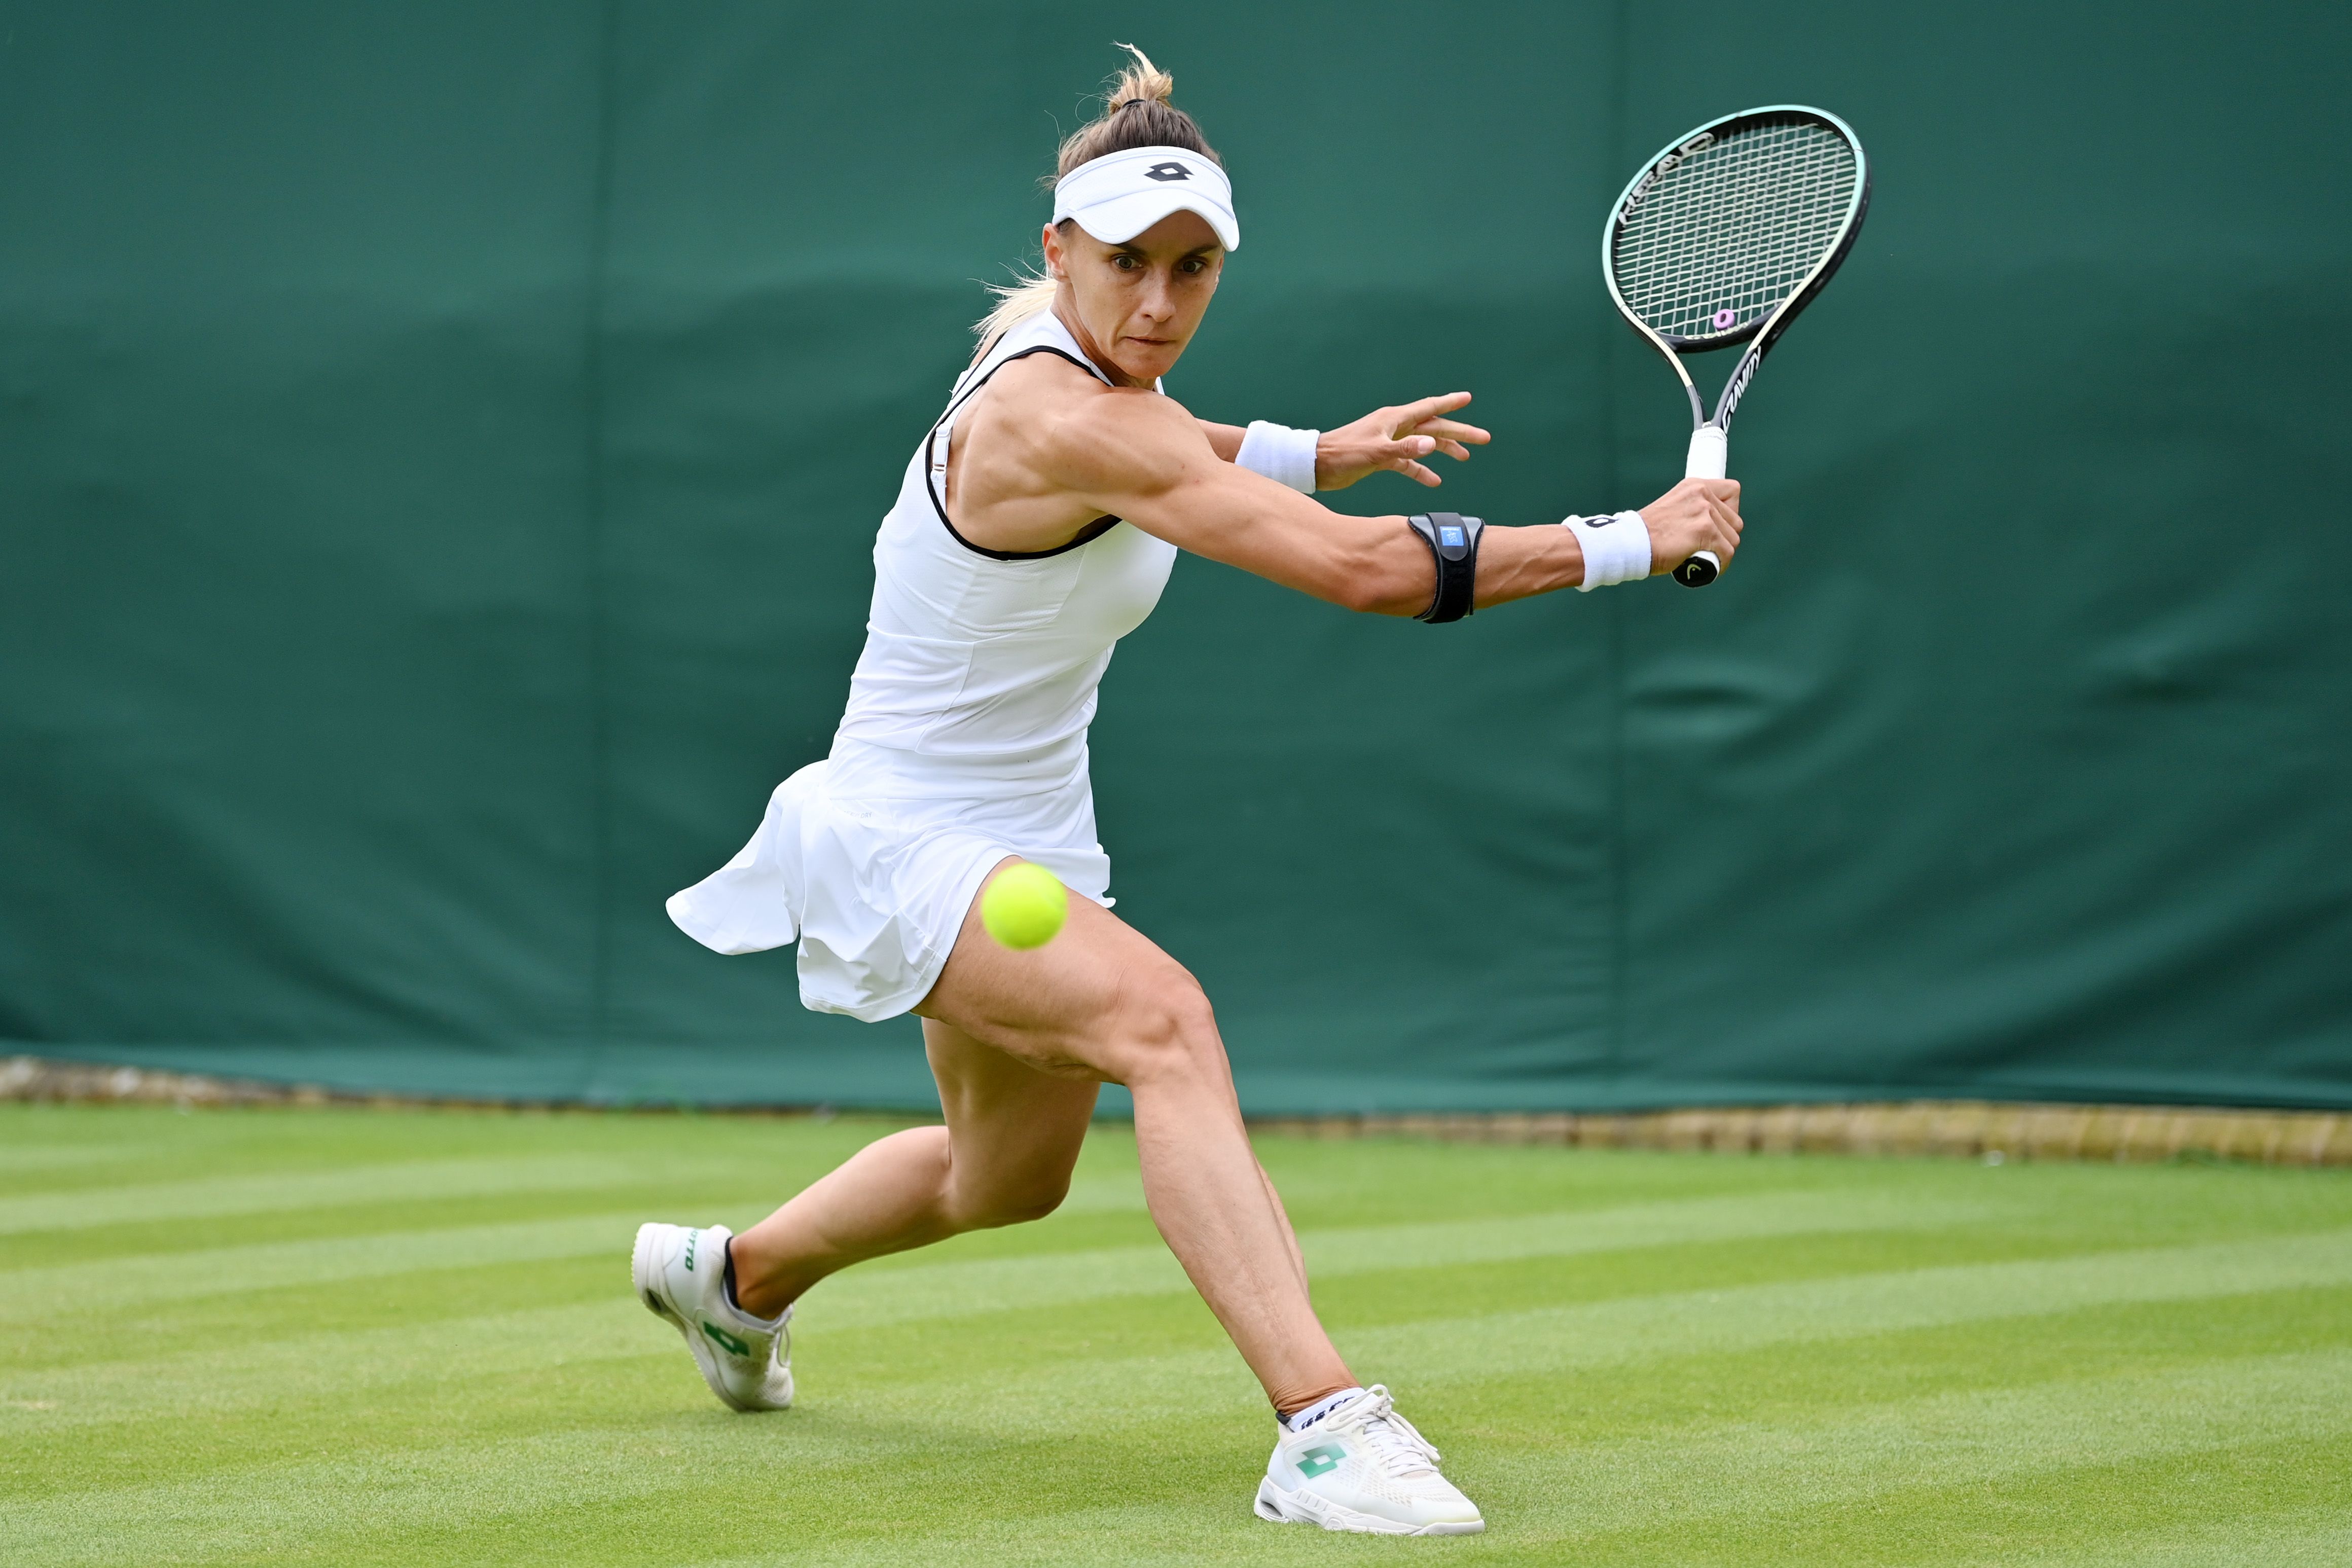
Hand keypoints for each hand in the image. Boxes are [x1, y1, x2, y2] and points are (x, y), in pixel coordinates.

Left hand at [1313, 393, 1489, 490]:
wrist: (1316, 466)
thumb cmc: (1342, 454)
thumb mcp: (1375, 452)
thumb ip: (1404, 449)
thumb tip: (1432, 444)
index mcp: (1394, 419)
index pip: (1429, 408)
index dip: (1450, 403)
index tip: (1469, 398)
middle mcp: (1395, 427)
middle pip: (1433, 427)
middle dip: (1459, 433)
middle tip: (1483, 439)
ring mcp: (1389, 442)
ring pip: (1423, 444)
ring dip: (1444, 450)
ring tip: (1465, 457)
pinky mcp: (1382, 458)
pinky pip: (1408, 463)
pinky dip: (1421, 470)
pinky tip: (1434, 481)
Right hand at [1638, 478, 1742, 576]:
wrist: (1631, 543)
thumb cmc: (1648, 532)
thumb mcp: (1674, 506)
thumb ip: (1693, 508)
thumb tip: (1714, 523)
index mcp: (1695, 485)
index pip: (1732, 491)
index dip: (1730, 511)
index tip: (1719, 525)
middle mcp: (1701, 494)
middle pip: (1735, 520)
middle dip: (1725, 537)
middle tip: (1708, 547)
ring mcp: (1704, 512)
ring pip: (1733, 538)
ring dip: (1722, 552)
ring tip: (1706, 558)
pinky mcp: (1705, 532)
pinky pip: (1727, 552)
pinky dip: (1721, 564)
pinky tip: (1710, 567)